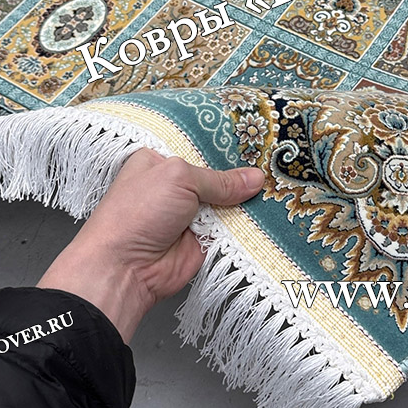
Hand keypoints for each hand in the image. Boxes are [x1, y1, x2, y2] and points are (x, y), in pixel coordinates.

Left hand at [37, 149, 264, 341]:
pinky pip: (233, 227)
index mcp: (161, 162)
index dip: (226, 146)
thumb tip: (255, 178)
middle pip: (218, 175)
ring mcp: (191, 213)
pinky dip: (248, 223)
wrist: (127, 268)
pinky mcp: (205, 239)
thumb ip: (219, 179)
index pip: (200, 147)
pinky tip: (272, 210)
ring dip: (249, 199)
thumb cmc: (138, 212)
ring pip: (229, 202)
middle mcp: (176, 186)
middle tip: (273, 162)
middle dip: (242, 172)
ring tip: (280, 184)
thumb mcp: (179, 179)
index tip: (256, 139)